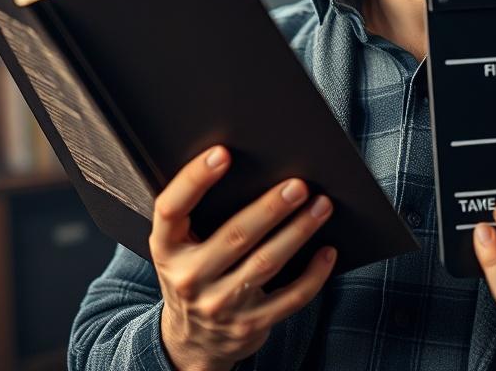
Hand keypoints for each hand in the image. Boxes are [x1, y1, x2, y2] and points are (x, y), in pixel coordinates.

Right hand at [151, 145, 336, 370]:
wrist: (192, 341)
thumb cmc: (194, 276)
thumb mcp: (180, 248)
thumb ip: (199, 215)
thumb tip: (251, 168)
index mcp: (167, 249)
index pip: (172, 209)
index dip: (194, 179)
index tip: (222, 153)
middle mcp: (189, 278)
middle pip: (234, 235)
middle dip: (271, 207)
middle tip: (298, 185)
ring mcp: (220, 305)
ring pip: (266, 262)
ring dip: (298, 231)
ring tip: (321, 206)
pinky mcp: (250, 325)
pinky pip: (289, 297)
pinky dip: (313, 274)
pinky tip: (327, 251)